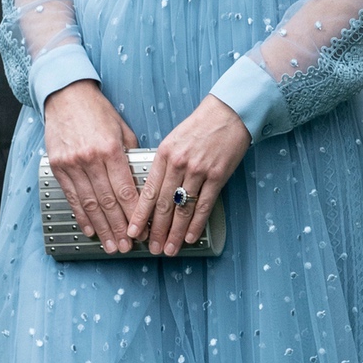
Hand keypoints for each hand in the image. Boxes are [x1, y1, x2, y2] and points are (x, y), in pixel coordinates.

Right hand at [44, 82, 138, 252]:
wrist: (66, 96)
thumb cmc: (98, 112)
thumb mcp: (122, 130)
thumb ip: (130, 157)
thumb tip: (141, 183)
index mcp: (110, 150)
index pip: (125, 190)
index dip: (133, 214)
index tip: (141, 230)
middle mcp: (90, 159)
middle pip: (107, 202)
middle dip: (118, 228)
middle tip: (126, 246)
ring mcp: (71, 164)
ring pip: (88, 204)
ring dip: (101, 228)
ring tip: (110, 245)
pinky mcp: (58, 167)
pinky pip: (71, 197)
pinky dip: (81, 216)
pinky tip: (90, 229)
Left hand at [127, 95, 250, 256]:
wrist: (229, 113)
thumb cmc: (200, 126)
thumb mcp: (173, 140)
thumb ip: (162, 164)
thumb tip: (154, 191)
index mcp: (163, 154)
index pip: (148, 191)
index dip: (140, 215)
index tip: (133, 231)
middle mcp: (178, 164)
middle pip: (163, 205)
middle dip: (156, 231)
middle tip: (152, 247)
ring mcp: (198, 171)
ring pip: (182, 209)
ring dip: (174, 233)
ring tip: (169, 248)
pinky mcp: (217, 176)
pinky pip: (204, 205)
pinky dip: (196, 224)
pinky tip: (189, 236)